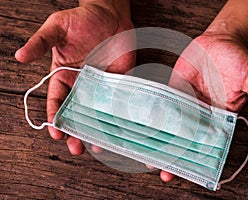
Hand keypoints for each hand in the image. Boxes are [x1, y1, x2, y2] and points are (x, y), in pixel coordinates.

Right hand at [16, 2, 134, 154]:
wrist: (110, 13)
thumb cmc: (82, 19)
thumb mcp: (57, 28)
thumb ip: (40, 42)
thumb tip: (19, 56)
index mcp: (64, 75)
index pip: (57, 101)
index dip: (56, 118)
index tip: (56, 133)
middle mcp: (82, 84)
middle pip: (76, 113)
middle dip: (75, 131)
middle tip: (76, 148)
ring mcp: (101, 84)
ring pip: (96, 112)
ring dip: (95, 129)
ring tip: (96, 145)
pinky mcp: (119, 81)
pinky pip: (117, 101)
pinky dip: (116, 115)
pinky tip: (117, 128)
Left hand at [162, 33, 247, 181]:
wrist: (221, 40)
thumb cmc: (239, 60)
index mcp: (220, 116)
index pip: (210, 141)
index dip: (201, 157)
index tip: (192, 172)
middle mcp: (201, 112)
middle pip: (188, 137)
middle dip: (177, 154)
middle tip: (165, 172)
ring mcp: (186, 100)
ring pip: (173, 123)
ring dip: (162, 138)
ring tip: (150, 155)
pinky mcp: (175, 87)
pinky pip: (164, 102)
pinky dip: (154, 113)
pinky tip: (144, 125)